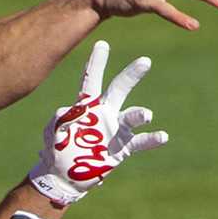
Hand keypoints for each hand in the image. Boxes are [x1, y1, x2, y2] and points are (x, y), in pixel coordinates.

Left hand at [28, 40, 167, 204]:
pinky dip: (152, 139)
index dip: (97, 63)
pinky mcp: (122, 148)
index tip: (102, 44)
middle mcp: (105, 112)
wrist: (65, 174)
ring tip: (146, 115)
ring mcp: (116, 129)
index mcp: (86, 105)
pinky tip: (162, 136)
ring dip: (139, 115)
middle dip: (131, 75)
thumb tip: (74, 112)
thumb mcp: (54, 131)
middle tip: (145, 60)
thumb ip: (62, 120)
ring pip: (132, 116)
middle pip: (120, 89)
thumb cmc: (57, 148)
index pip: (92, 79)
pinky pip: (140, 142)